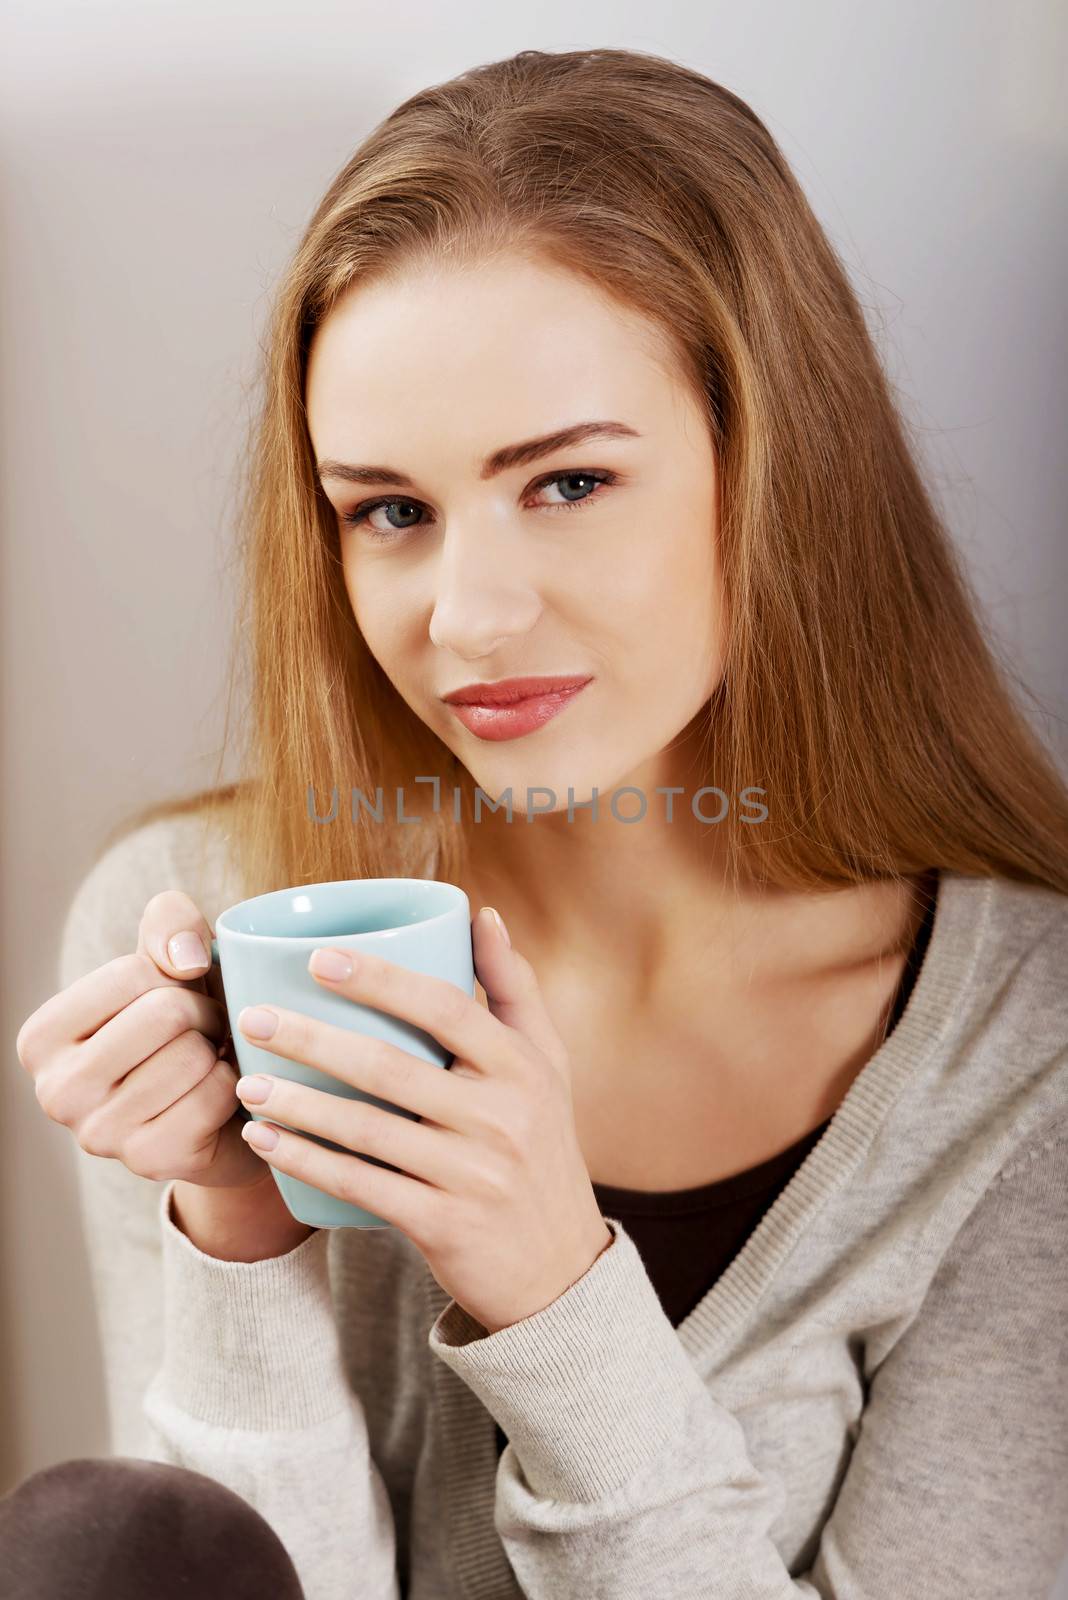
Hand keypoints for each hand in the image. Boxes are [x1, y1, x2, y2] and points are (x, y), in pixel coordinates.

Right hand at [17, 890, 267, 1192]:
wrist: (222, 1106)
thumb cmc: (188, 1024)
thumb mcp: (173, 958)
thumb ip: (169, 925)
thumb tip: (183, 961)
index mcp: (42, 1037)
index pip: (132, 973)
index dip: (176, 978)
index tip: (176, 1002)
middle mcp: (55, 1091)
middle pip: (164, 1013)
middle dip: (204, 1013)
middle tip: (203, 1034)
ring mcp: (97, 1134)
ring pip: (191, 1055)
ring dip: (218, 1051)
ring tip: (207, 1063)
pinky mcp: (147, 1161)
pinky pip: (213, 1095)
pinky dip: (231, 1087)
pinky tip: (219, 1099)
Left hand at [233, 906, 613, 1333]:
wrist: (559, 1267)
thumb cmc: (541, 1145)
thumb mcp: (546, 1064)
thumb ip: (513, 988)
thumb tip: (481, 913)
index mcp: (521, 1066)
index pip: (445, 1008)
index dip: (380, 980)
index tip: (319, 959)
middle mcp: (500, 1116)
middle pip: (390, 1066)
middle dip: (312, 1039)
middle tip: (253, 1018)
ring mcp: (471, 1174)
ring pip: (366, 1129)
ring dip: (297, 1103)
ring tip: (246, 1083)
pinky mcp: (443, 1225)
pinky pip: (361, 1185)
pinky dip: (308, 1160)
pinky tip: (267, 1141)